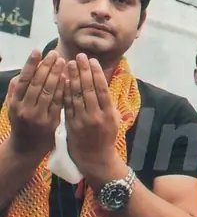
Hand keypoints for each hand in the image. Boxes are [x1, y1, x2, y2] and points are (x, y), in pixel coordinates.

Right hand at [6, 50, 65, 154]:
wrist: (26, 147)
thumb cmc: (21, 121)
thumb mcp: (13, 105)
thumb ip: (16, 89)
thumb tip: (24, 70)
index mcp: (15, 103)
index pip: (23, 80)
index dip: (30, 64)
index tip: (37, 51)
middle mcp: (25, 109)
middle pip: (38, 84)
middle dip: (47, 67)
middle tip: (55, 53)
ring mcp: (39, 116)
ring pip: (49, 92)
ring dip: (57, 75)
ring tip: (63, 61)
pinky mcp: (52, 122)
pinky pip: (59, 102)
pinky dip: (63, 89)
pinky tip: (68, 78)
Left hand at [64, 54, 120, 180]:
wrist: (96, 159)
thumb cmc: (106, 138)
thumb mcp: (114, 121)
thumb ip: (108, 104)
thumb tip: (103, 85)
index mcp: (109, 113)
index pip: (102, 89)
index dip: (96, 73)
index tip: (92, 61)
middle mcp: (96, 116)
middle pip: (89, 89)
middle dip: (84, 71)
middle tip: (80, 57)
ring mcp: (82, 120)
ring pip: (77, 96)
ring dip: (72, 78)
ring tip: (69, 64)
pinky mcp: (71, 125)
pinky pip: (67, 106)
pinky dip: (64, 92)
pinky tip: (62, 81)